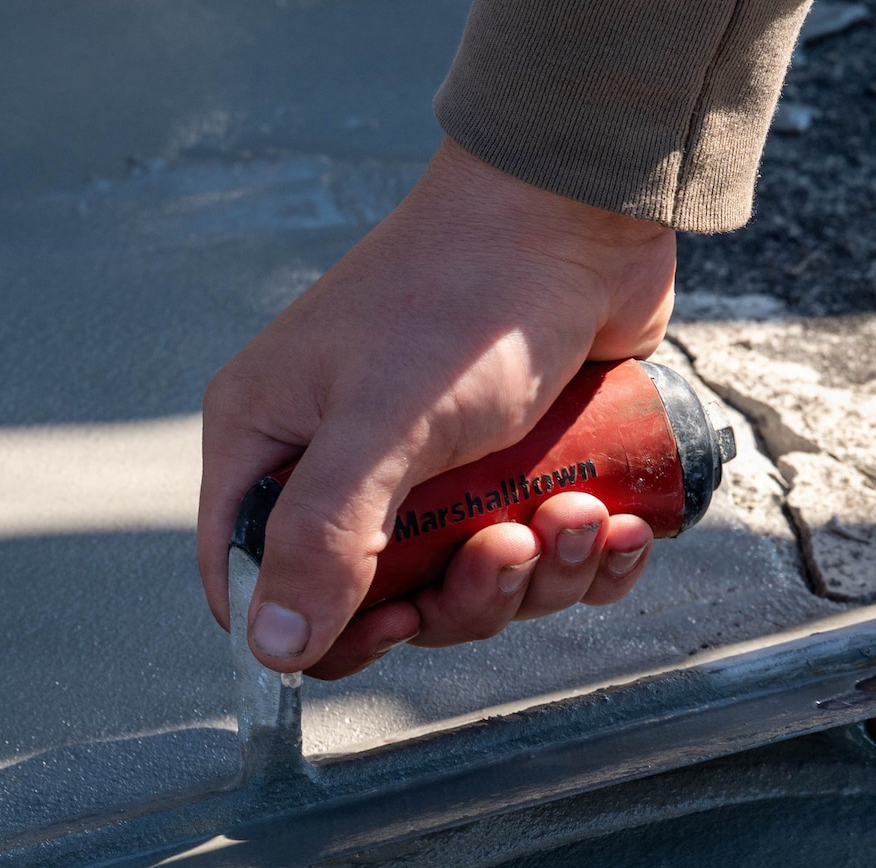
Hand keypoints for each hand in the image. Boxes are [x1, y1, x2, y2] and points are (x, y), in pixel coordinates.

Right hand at [198, 138, 676, 678]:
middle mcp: (340, 461)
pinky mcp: (512, 465)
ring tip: (579, 514)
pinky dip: (585, 558)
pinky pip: (541, 556)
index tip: (398, 620)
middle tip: (513, 545)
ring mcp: (431, 467)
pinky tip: (620, 528)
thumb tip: (271, 649)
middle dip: (465, 595)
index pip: (255, 578)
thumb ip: (322, 538)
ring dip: (539, 572)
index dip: (323, 629)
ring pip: (471, 583)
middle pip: (382, 600)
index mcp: (273, 442)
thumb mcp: (384, 424)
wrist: (582, 210)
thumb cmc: (467, 294)